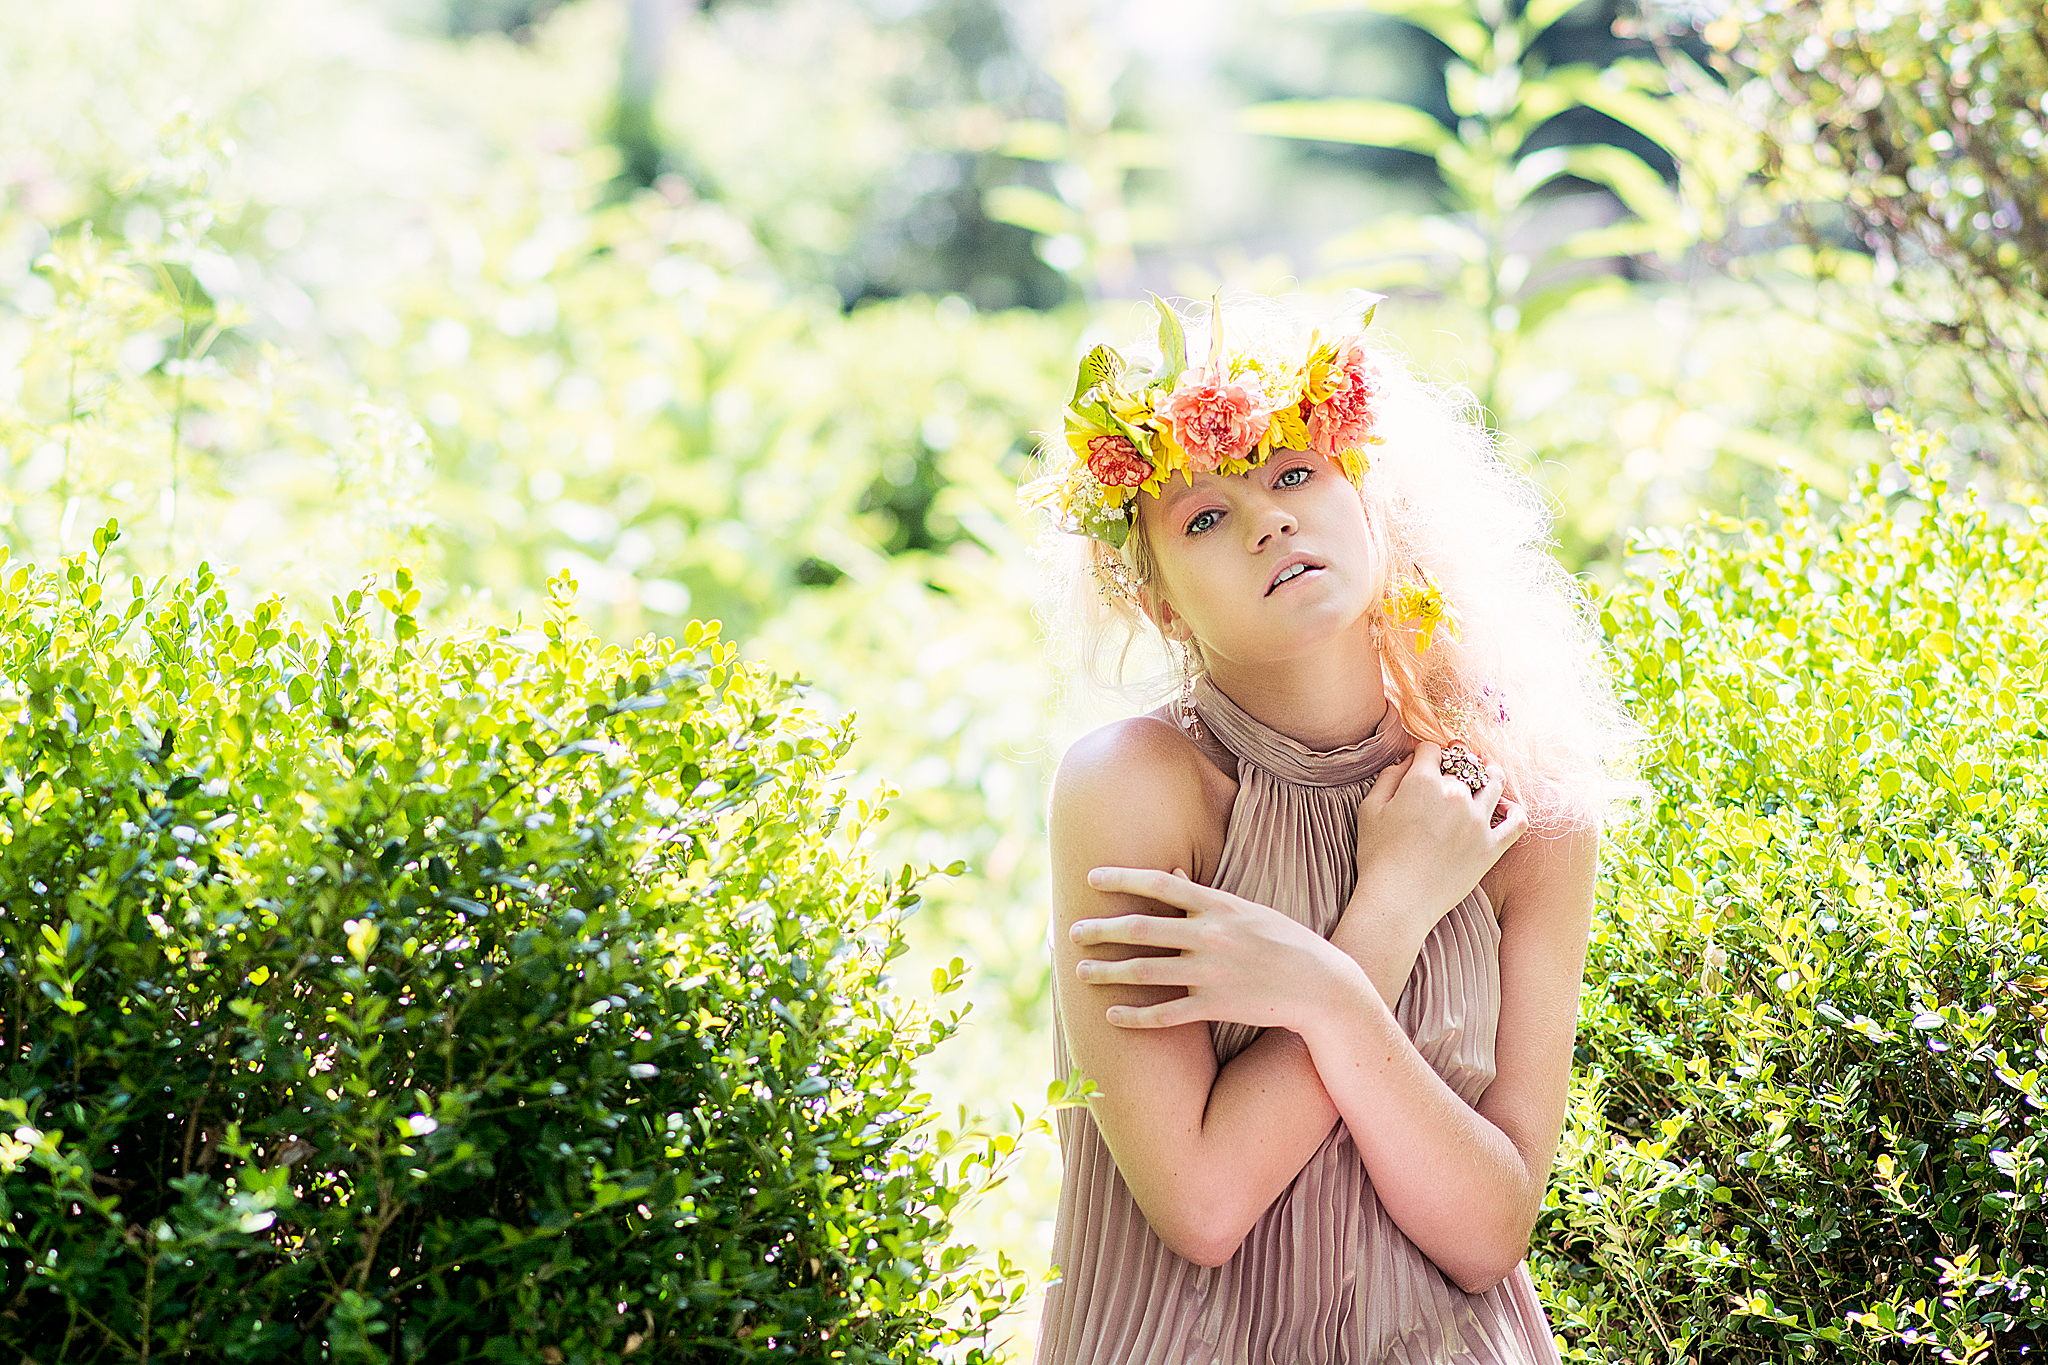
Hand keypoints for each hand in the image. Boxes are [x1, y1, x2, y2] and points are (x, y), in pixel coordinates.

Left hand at [1071, 866, 1357, 1032]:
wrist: (1322, 986)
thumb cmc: (1284, 942)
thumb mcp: (1248, 909)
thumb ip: (1205, 894)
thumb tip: (1170, 868)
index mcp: (1220, 906)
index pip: (1161, 884)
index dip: (1123, 878)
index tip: (1091, 877)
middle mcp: (1211, 936)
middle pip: (1142, 929)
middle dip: (1102, 930)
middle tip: (1072, 932)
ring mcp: (1212, 973)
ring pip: (1145, 972)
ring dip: (1108, 972)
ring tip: (1080, 972)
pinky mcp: (1216, 1007)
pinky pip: (1165, 1014)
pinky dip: (1135, 1016)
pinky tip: (1112, 1015)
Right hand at [1352, 741, 1526, 941]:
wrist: (1398, 901)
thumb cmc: (1378, 856)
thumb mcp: (1370, 810)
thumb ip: (1388, 778)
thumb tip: (1406, 763)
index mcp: (1423, 783)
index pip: (1431, 750)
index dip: (1425, 754)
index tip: (1422, 763)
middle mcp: (1455, 796)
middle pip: (1462, 765)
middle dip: (1455, 764)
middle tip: (1451, 772)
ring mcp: (1477, 821)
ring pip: (1494, 782)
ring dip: (1489, 773)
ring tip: (1486, 774)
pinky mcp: (1491, 846)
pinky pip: (1516, 821)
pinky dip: (1514, 810)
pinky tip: (1505, 808)